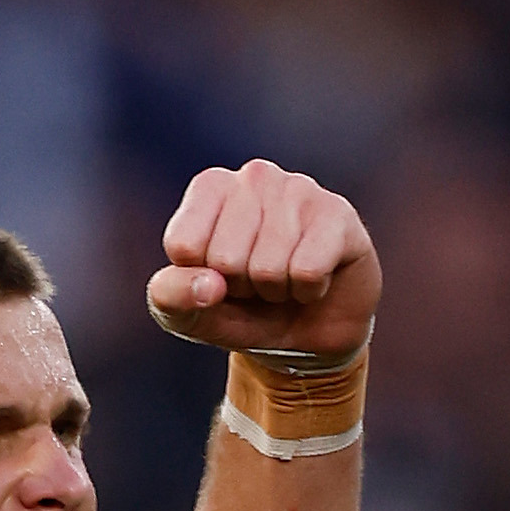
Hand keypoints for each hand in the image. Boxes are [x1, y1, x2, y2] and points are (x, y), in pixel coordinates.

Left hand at [145, 160, 379, 359]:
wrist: (310, 334)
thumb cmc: (243, 311)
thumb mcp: (190, 314)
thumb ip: (172, 299)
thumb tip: (208, 286)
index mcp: (210, 187)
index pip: (183, 245)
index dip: (200, 281)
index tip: (219, 278)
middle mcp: (254, 176)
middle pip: (224, 259)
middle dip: (241, 289)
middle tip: (258, 283)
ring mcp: (299, 189)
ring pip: (267, 268)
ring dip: (276, 292)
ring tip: (286, 281)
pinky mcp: (337, 214)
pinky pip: (307, 271)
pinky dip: (308, 292)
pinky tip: (314, 279)